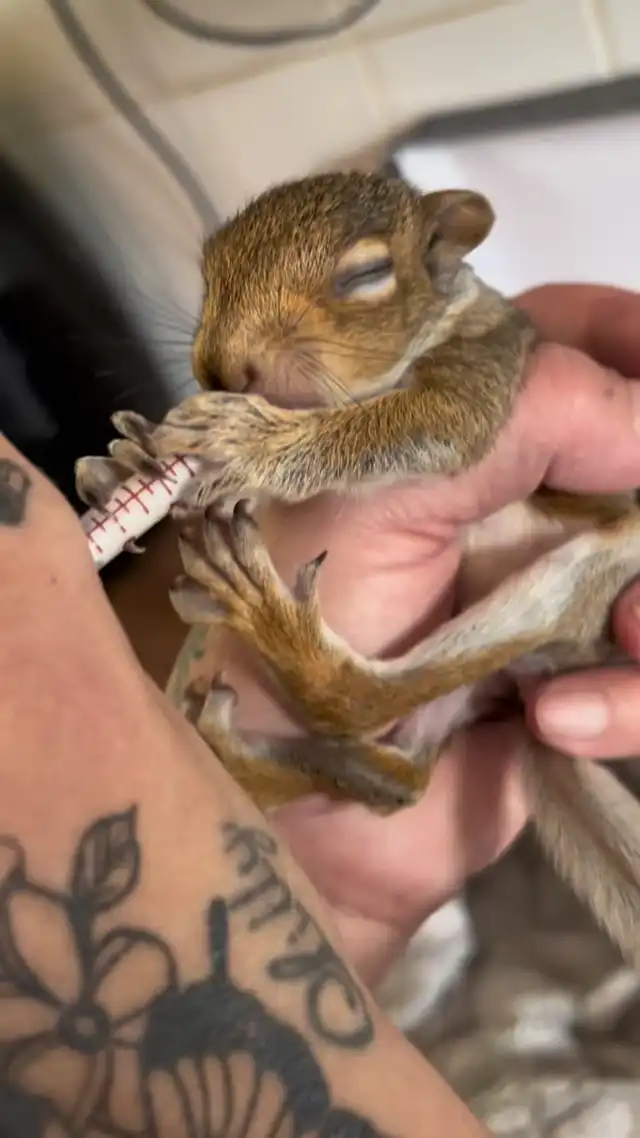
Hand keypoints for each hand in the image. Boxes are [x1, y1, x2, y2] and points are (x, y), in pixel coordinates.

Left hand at [216, 283, 639, 987]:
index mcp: (457, 430)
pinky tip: (555, 720)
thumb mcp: (379, 491)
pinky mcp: (583, 681)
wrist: (286, 811)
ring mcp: (559, 590)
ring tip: (619, 636)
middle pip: (637, 460)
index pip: (574, 338)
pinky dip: (630, 702)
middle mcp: (519, 497)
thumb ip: (523, 412)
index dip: (630, 346)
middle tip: (632, 546)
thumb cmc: (293, 630)